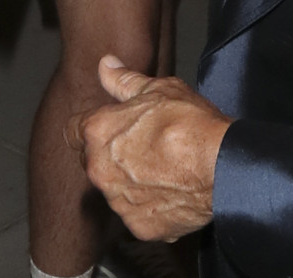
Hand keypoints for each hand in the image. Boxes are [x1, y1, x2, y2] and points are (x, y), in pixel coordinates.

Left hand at [71, 55, 229, 243]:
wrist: (220, 165)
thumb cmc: (190, 123)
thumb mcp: (157, 89)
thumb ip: (123, 80)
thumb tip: (106, 65)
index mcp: (97, 132)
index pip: (72, 131)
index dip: (90, 127)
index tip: (109, 128)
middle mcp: (99, 170)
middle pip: (93, 162)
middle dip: (111, 156)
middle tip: (144, 146)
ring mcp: (118, 202)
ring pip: (116, 191)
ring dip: (131, 182)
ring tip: (163, 169)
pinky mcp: (139, 226)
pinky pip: (139, 215)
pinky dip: (151, 206)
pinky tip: (172, 190)